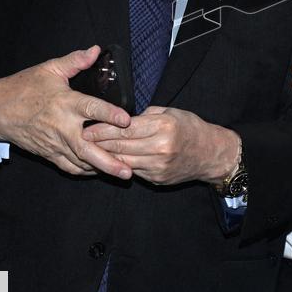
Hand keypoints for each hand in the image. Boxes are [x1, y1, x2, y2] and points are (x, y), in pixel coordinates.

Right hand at [0, 46, 131, 177]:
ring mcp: (55, 143)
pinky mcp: (49, 154)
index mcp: (65, 103)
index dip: (110, 114)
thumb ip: (75, 61)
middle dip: (109, 161)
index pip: (92, 109)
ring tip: (123, 174)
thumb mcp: (49, 69)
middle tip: (128, 170)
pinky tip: (101, 171)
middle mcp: (62, 127)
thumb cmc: (23, 87)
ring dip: (102, 169)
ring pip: (81, 162)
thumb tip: (96, 50)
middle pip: (88, 148)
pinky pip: (70, 167)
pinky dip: (85, 171)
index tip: (127, 120)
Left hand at [83, 107, 240, 185]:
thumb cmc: (191, 129)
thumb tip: (121, 116)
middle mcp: (161, 147)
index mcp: (164, 126)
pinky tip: (107, 160)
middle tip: (81, 137)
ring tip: (88, 149)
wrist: (210, 154)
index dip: (104, 128)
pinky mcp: (156, 178)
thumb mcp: (172, 113)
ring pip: (123, 160)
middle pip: (121, 145)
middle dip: (99, 142)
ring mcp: (158, 166)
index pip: (126, 128)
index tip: (87, 126)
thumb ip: (147, 115)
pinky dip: (118, 165)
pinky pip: (132, 170)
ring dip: (104, 155)